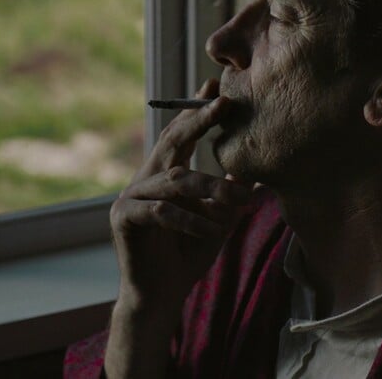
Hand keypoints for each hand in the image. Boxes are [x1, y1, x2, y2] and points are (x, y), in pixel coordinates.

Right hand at [110, 78, 252, 312]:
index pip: (180, 134)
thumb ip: (229, 192)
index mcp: (164, 173)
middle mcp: (145, 178)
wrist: (161, 294)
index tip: (216, 87)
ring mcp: (131, 197)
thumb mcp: (218, 218)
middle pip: (171, 141)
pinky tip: (211, 231)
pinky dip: (190, 220)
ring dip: (210, 189)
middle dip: (198, 121)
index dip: (196, 111)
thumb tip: (257, 166)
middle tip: (222, 104)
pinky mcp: (124, 219)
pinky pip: (161, 211)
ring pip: (175, 180)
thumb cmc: (189, 254)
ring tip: (238, 201)